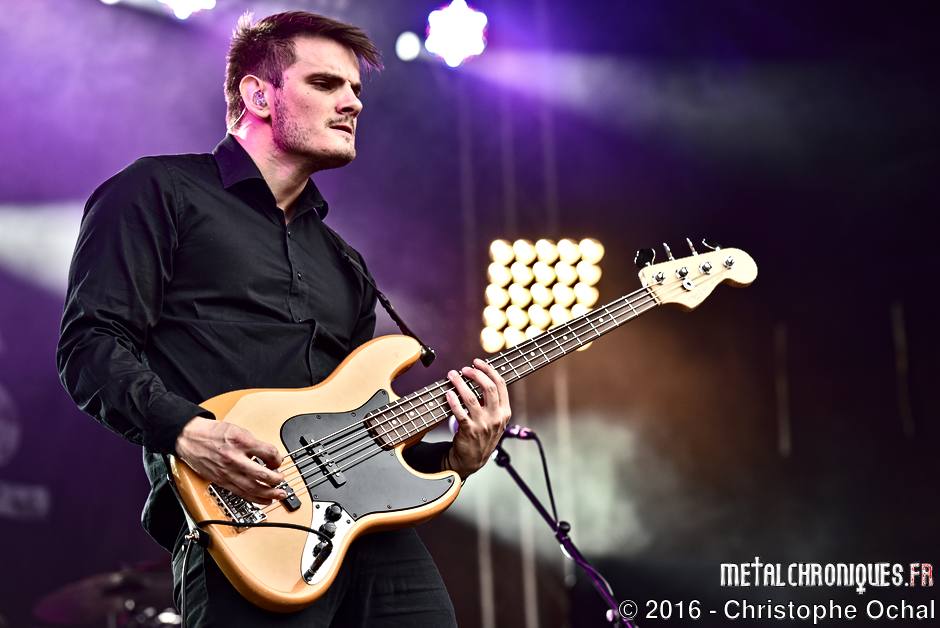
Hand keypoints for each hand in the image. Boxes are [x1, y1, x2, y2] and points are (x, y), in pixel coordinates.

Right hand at [175, 417, 285, 504]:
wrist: (189, 438)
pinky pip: (241, 493)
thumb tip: (270, 455)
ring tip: (279, 495)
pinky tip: (264, 500)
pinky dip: (255, 498)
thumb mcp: (238, 430)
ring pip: (252, 488)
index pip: (268, 453)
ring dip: (269, 494)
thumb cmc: (212, 433)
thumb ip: (255, 443)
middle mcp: (234, 458)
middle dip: (277, 480)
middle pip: (262, 474)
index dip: (278, 459)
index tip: (278, 461)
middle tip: (282, 479)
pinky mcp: (221, 481)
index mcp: (241, 442)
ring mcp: (227, 472)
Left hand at [444, 359, 511, 478]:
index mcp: (504, 412)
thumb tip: (480, 378)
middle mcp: (496, 417)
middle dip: (475, 374)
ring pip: (471, 397)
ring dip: (460, 383)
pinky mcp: (469, 431)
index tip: (477, 362)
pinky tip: (448, 393)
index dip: (489, 370)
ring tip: (452, 375)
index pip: (500, 384)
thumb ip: (492, 402)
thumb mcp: (495, 420)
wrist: (473, 460)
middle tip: (464, 369)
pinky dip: (453, 401)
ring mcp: (483, 424)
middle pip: (488, 387)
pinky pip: (460, 412)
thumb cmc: (483, 436)